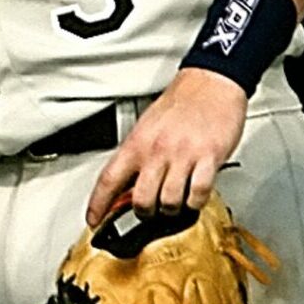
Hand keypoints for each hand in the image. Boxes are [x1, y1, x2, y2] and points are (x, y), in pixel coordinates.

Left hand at [87, 68, 247, 226]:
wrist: (210, 82)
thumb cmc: (180, 104)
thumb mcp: (147, 127)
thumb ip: (137, 156)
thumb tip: (126, 184)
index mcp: (137, 142)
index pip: (108, 180)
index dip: (98, 204)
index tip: (94, 221)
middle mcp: (157, 150)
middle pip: (142, 200)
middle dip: (144, 214)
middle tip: (149, 212)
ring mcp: (183, 155)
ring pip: (170, 203)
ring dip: (172, 210)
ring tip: (175, 202)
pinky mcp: (209, 158)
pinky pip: (198, 194)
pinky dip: (195, 202)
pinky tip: (194, 195)